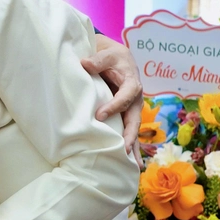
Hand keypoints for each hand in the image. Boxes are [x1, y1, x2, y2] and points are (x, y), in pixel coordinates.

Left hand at [81, 34, 143, 167]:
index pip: (124, 97)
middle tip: (123, 149)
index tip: (100, 115)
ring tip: (133, 166)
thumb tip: (85, 64)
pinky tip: (131, 163)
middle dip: (129, 135)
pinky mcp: (126, 115)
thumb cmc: (111, 56)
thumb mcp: (106, 54)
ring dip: (133, 147)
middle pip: (134, 119)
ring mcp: (132, 110)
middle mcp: (135, 100)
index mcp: (132, 84)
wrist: (117, 58)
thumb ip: (98, 60)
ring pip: (133, 130)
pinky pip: (129, 131)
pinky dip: (130, 146)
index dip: (114, 106)